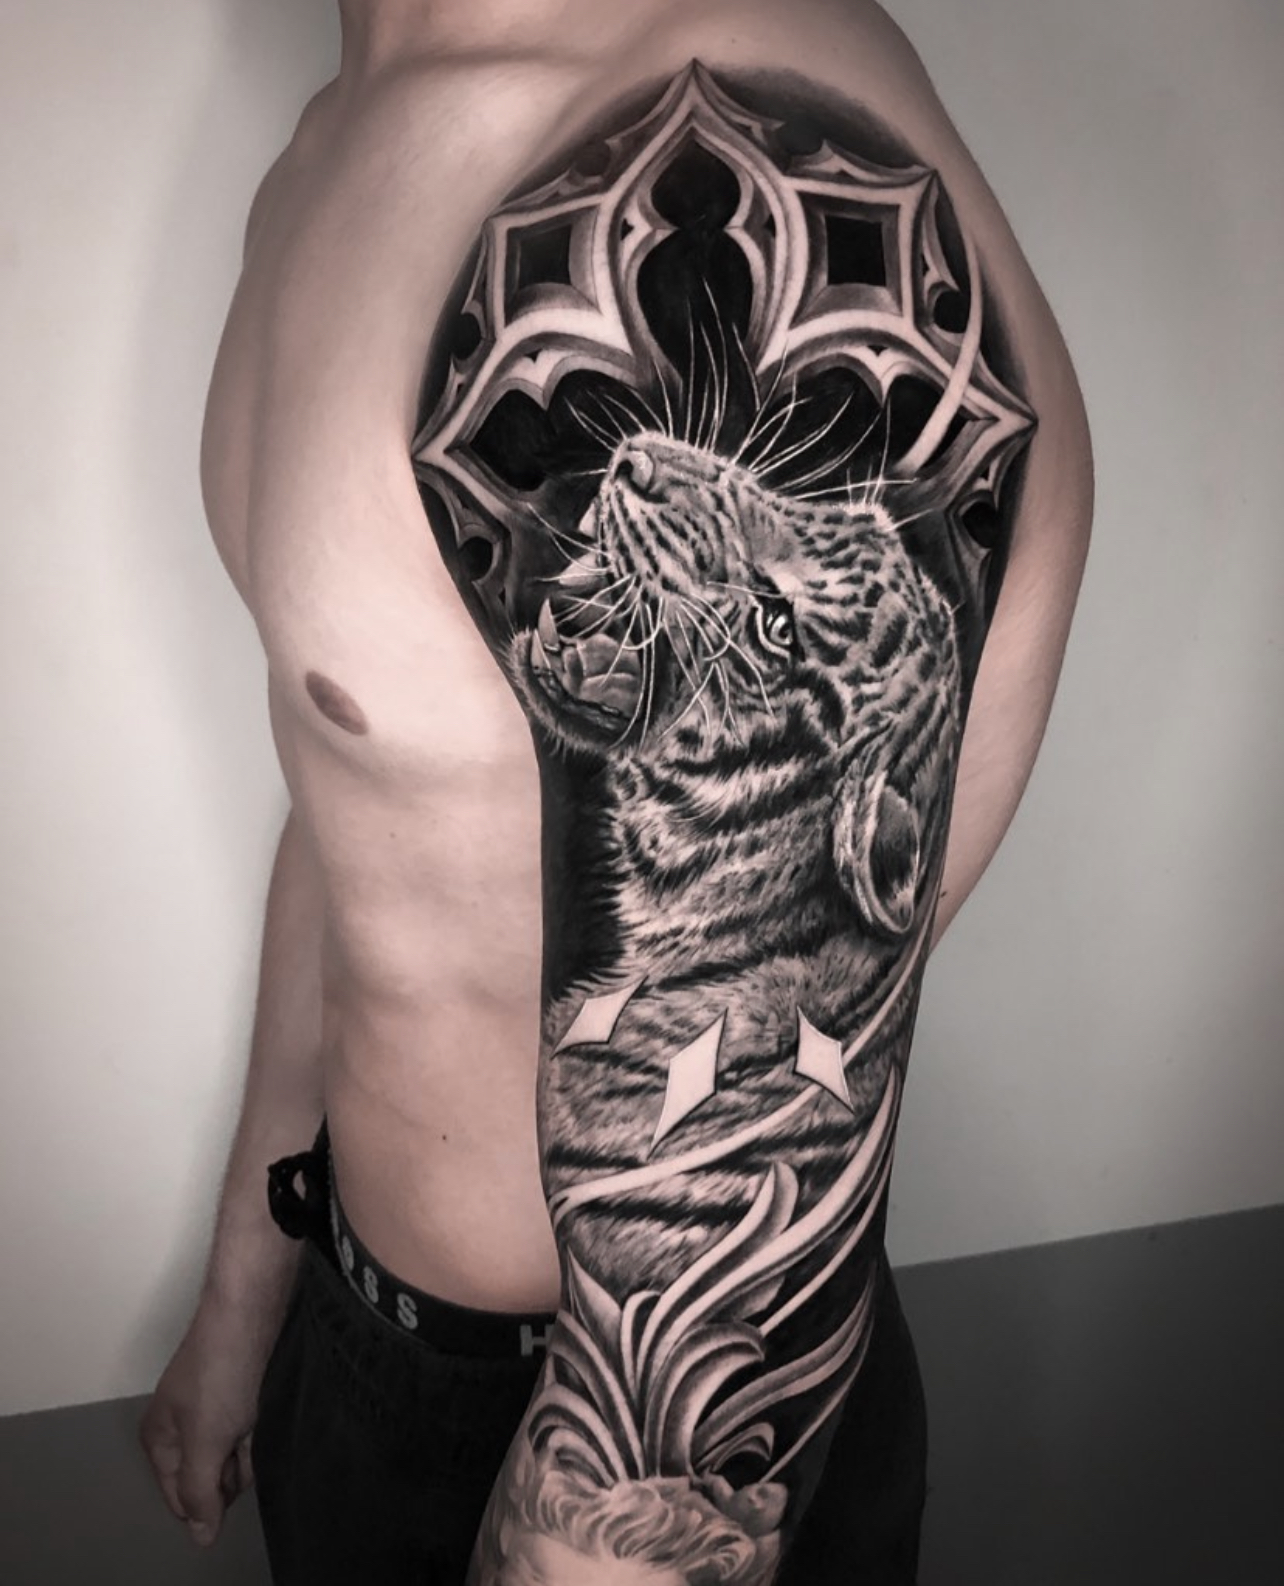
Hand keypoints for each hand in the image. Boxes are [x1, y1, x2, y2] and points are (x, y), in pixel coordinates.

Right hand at [139, 1293, 275, 1546]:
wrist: (253, 1304)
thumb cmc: (222, 1370)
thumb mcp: (205, 1439)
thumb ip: (200, 1491)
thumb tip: (200, 1538)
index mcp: (159, 1438)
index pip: (182, 1498)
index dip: (209, 1496)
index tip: (227, 1468)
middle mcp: (182, 1425)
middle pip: (213, 1476)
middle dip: (234, 1464)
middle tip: (242, 1431)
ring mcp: (213, 1407)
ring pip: (237, 1451)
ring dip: (252, 1441)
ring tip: (257, 1410)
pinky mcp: (241, 1391)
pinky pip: (254, 1426)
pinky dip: (263, 1420)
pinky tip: (268, 1401)